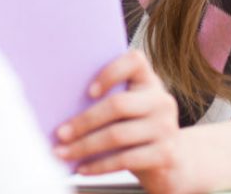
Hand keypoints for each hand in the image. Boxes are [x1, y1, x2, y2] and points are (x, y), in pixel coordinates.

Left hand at [54, 50, 189, 193]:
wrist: (170, 162)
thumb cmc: (136, 129)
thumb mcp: (129, 109)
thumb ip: (107, 100)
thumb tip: (62, 108)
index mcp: (148, 80)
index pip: (134, 61)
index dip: (110, 73)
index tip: (88, 92)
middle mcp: (161, 100)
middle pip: (118, 105)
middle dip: (84, 121)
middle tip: (60, 133)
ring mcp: (166, 127)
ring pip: (117, 135)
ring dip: (84, 146)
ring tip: (63, 153)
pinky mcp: (165, 154)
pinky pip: (125, 159)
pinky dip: (99, 166)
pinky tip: (82, 169)